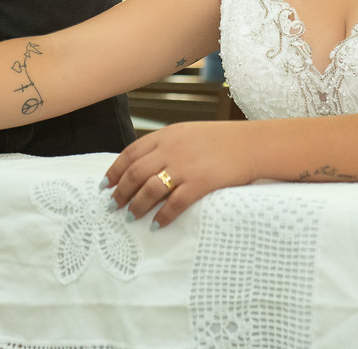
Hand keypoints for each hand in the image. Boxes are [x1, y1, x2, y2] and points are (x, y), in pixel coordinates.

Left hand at [103, 120, 255, 227]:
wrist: (252, 144)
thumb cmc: (222, 140)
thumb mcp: (189, 133)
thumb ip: (167, 145)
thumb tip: (146, 164)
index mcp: (167, 135)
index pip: (130, 153)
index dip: (115, 171)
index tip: (105, 185)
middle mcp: (171, 149)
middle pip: (135, 173)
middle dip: (121, 192)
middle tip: (112, 206)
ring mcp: (185, 166)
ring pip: (150, 189)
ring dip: (137, 206)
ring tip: (130, 217)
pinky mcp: (200, 182)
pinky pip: (174, 203)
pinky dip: (162, 216)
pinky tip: (156, 224)